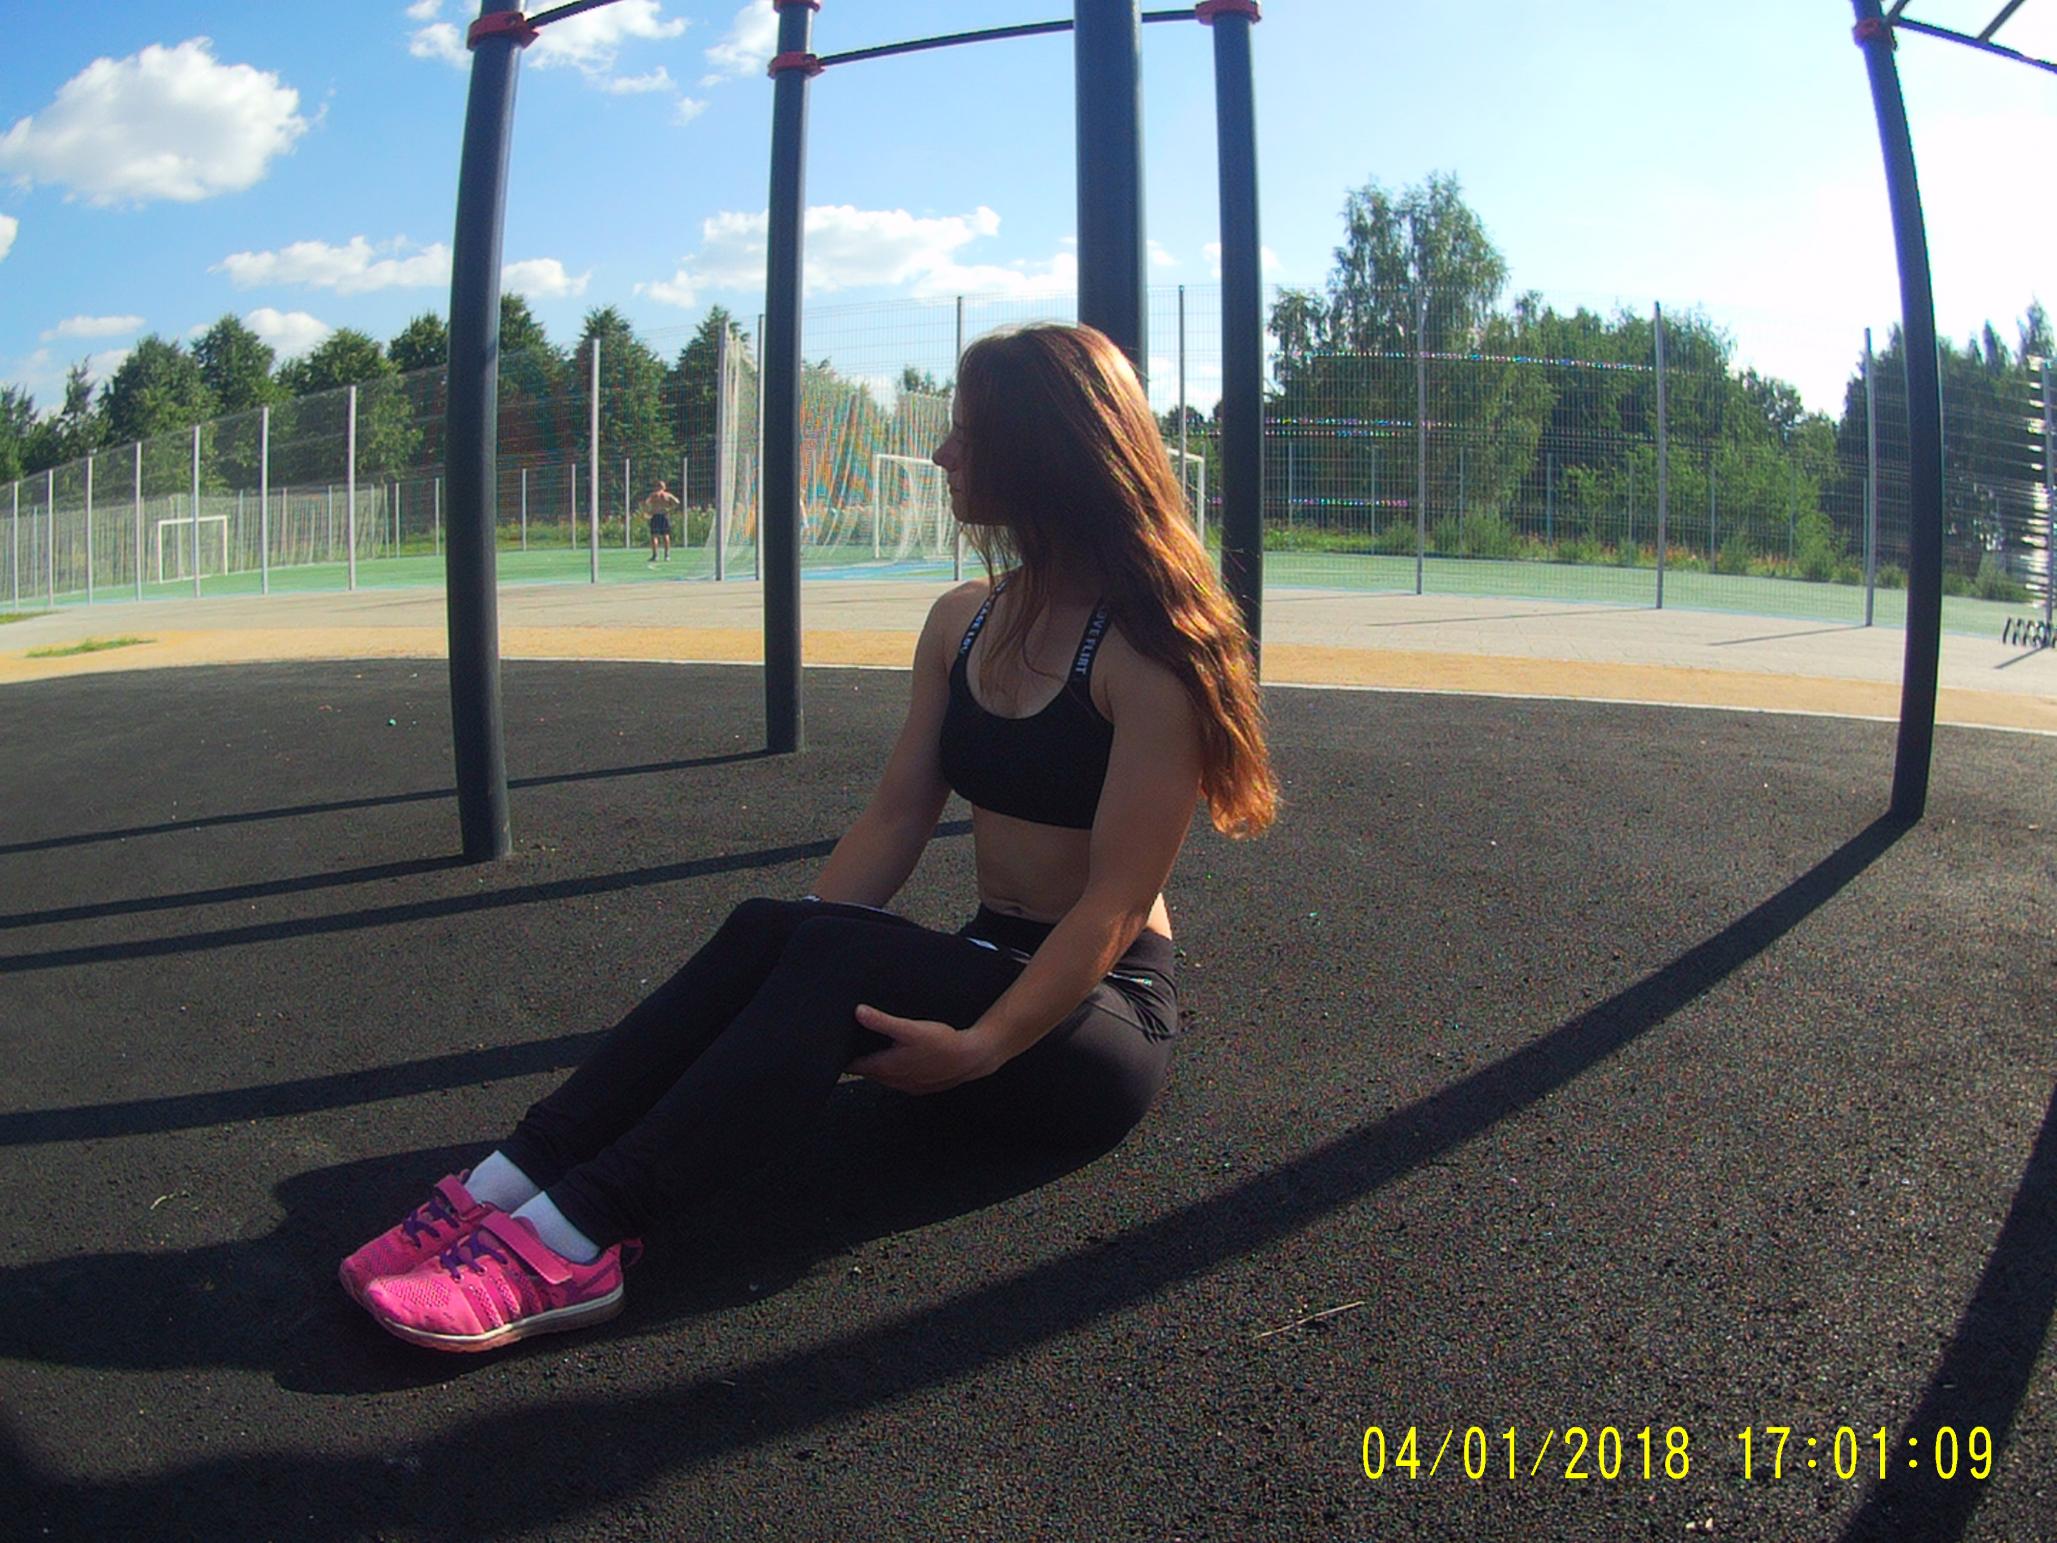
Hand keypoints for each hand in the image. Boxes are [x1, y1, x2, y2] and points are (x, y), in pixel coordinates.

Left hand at [846, 1005, 997, 1093]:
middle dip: (861, 1060)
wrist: (971, 1058)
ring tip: (877, 1051)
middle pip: (868, 1073)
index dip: (846, 1057)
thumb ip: (882, 1020)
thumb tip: (859, 1012)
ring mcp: (907, 1086)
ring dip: (879, 1067)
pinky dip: (896, 1072)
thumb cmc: (942, 1044)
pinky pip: (900, 1081)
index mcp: (886, 1067)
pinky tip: (904, 1060)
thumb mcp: (909, 1028)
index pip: (855, 1067)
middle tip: (856, 1046)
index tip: (840, 1048)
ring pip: (884, 1078)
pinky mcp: (920, 1087)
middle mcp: (894, 1081)